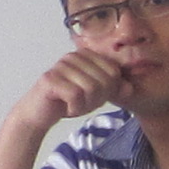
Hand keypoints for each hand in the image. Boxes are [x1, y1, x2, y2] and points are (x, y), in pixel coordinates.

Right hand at [14, 45, 133, 139]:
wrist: (38, 113)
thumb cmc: (67, 101)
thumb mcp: (96, 95)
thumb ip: (113, 89)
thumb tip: (129, 88)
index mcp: (86, 55)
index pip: (114, 72)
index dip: (108, 91)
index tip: (92, 96)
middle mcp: (73, 56)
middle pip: (104, 81)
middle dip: (96, 99)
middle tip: (81, 102)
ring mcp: (60, 66)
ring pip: (91, 89)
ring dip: (85, 105)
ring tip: (73, 104)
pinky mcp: (50, 79)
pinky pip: (75, 96)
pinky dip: (74, 108)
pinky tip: (66, 107)